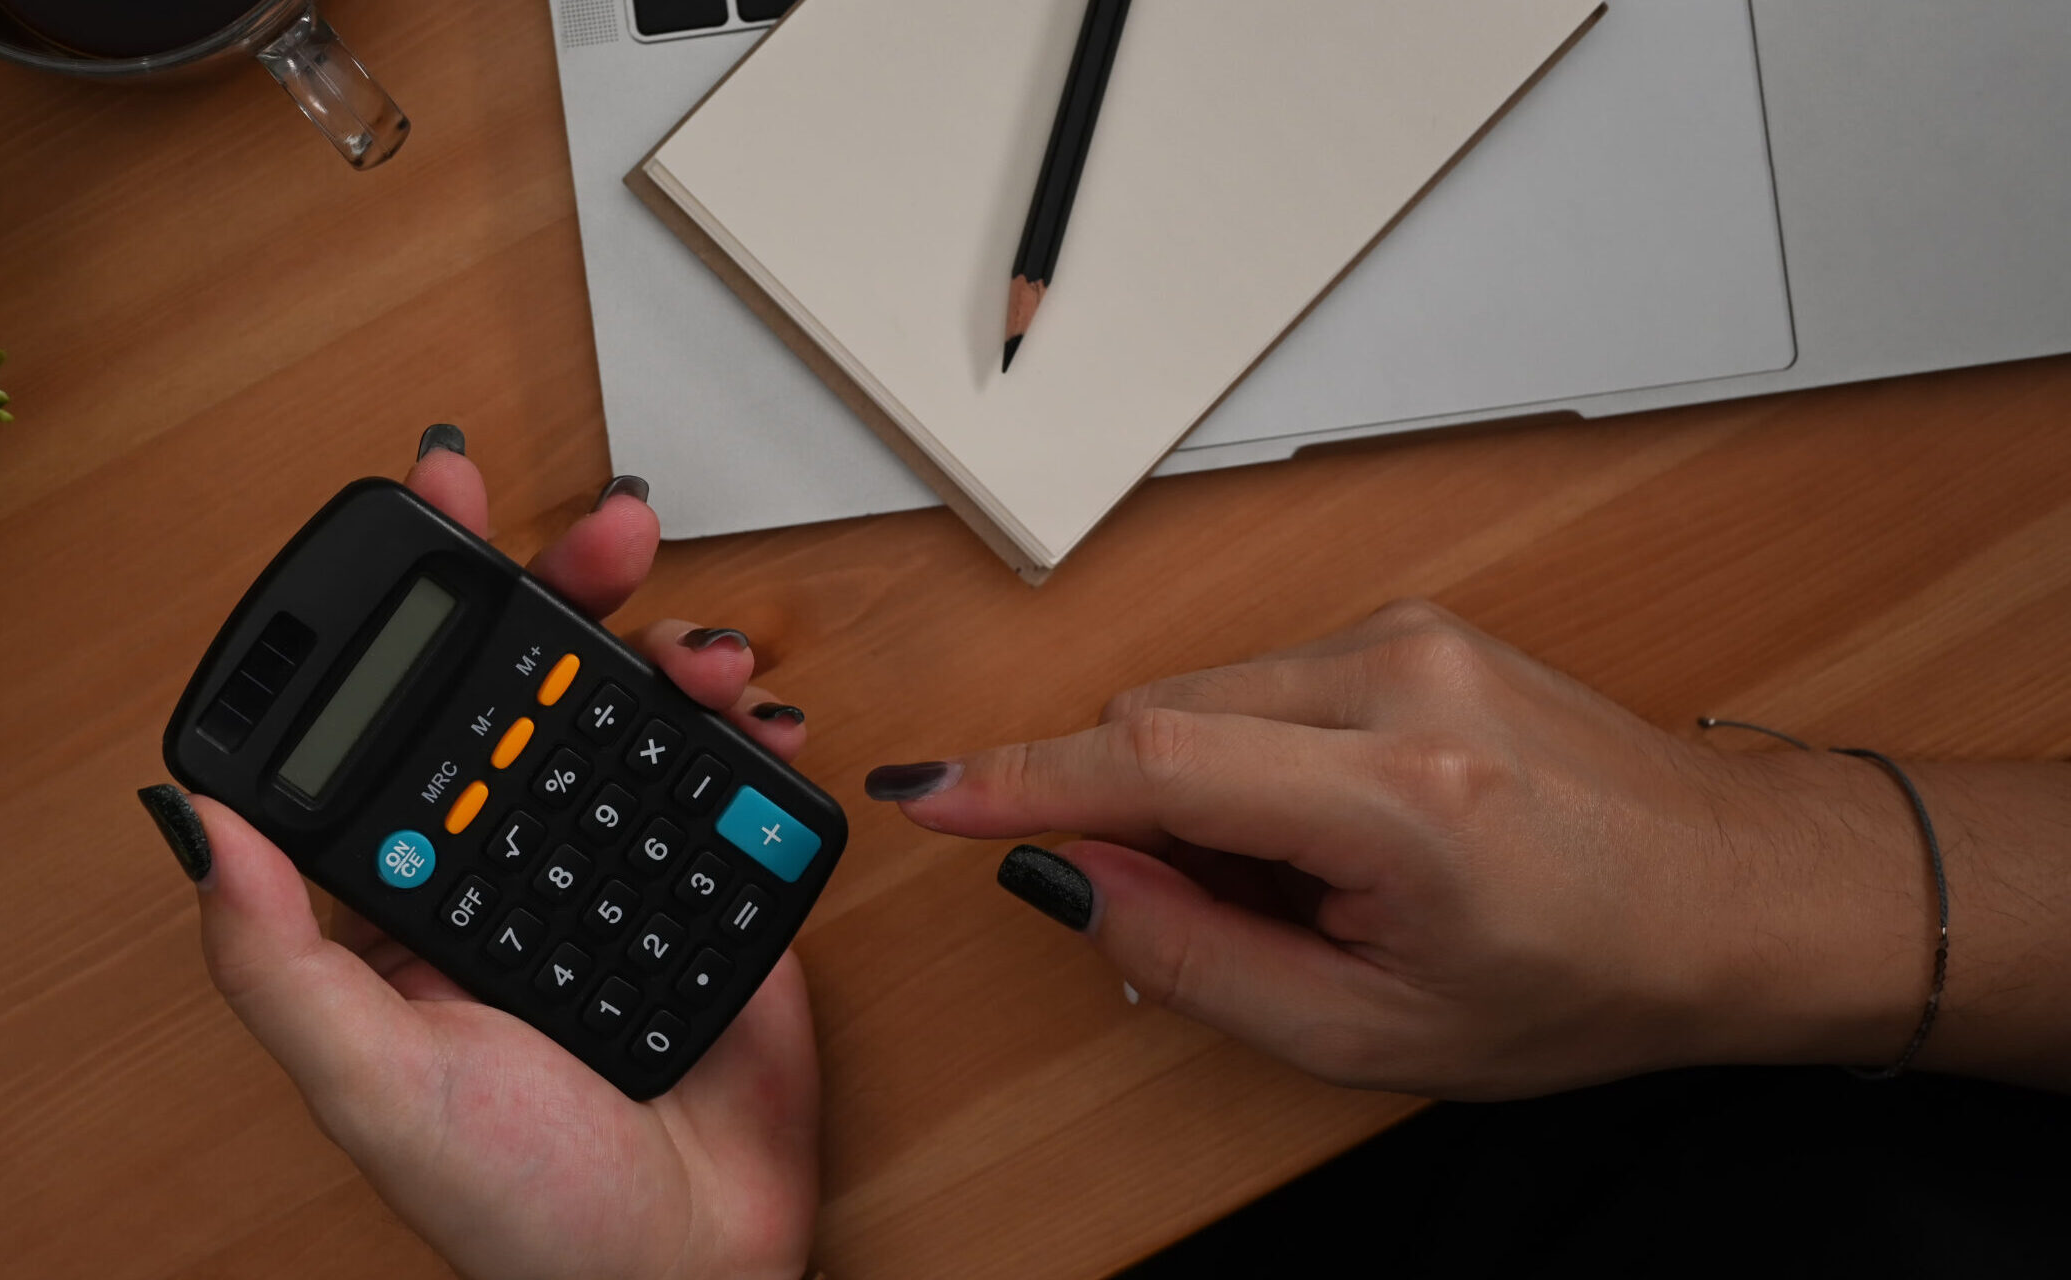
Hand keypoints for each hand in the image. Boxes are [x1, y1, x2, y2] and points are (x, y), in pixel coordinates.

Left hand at [149, 439, 817, 1279]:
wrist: (684, 1277)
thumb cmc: (515, 1212)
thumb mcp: (370, 1081)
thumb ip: (275, 955)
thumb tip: (190, 819)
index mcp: (408, 895)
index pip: (398, 721)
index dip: (408, 612)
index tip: (429, 511)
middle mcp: (505, 865)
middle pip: (524, 688)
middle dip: (559, 590)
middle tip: (602, 533)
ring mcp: (612, 868)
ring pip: (629, 715)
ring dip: (660, 646)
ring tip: (694, 641)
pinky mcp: (713, 892)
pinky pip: (726, 784)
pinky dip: (744, 732)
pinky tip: (748, 712)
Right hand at [872, 599, 1940, 1098]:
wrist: (1744, 892)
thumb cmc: (1594, 974)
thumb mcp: (1375, 1032)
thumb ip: (1193, 956)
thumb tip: (1069, 877)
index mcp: (1401, 795)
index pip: (1153, 761)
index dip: (1018, 782)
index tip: (925, 794)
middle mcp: (1400, 678)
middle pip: (1160, 717)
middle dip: (1136, 819)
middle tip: (1223, 921)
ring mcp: (1410, 635)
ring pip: (1203, 698)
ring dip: (1201, 794)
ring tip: (1314, 885)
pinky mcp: (1413, 624)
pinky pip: (1259, 683)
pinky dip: (1251, 762)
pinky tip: (1332, 832)